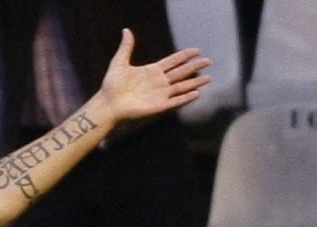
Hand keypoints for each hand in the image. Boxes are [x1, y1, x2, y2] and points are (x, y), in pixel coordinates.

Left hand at [96, 29, 210, 124]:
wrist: (108, 103)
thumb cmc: (112, 84)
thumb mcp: (119, 62)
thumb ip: (126, 47)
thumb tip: (126, 30)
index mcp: (152, 70)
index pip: (172, 61)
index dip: (184, 56)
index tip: (196, 50)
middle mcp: (159, 82)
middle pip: (181, 72)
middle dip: (195, 66)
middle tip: (208, 61)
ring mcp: (160, 94)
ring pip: (182, 86)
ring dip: (195, 82)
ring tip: (208, 78)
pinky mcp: (159, 106)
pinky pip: (176, 101)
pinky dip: (186, 97)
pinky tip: (197, 94)